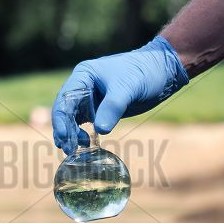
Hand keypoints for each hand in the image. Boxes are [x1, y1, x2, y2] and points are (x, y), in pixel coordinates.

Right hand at [52, 36, 188, 154]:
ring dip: (72, 135)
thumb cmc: (144, 72)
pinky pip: (85, 124)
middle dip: (65, 130)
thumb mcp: (128, 88)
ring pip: (73, 120)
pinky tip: (86, 145)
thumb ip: (113, 107)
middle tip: (68, 149)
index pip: (65, 99)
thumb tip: (100, 130)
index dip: (61, 119)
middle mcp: (83, 87)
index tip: (64, 136)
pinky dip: (83, 135)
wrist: (162, 72)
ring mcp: (90, 99)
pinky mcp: (100, 110)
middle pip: (65, 111)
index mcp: (84, 75)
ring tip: (74, 150)